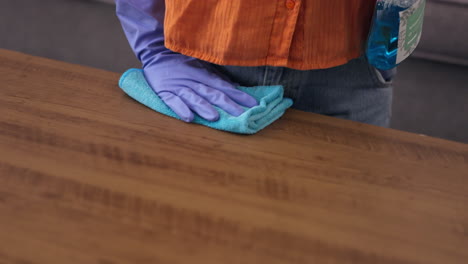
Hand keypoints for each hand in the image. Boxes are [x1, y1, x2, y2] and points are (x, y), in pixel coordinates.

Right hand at [116, 0, 256, 121]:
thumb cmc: (182, 62)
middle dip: (228, 105)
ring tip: (214, 117)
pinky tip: (188, 118)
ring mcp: (179, 87)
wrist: (156, 53)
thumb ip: (218, 78)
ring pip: (194, 98)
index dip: (239, 95)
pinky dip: (180, 109)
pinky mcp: (165, 92)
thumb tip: (236, 87)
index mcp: (204, 75)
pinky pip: (173, 101)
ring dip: (204, 108)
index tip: (254, 104)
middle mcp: (194, 81)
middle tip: (240, 115)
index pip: (225, 87)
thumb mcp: (202, 66)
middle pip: (213, 94)